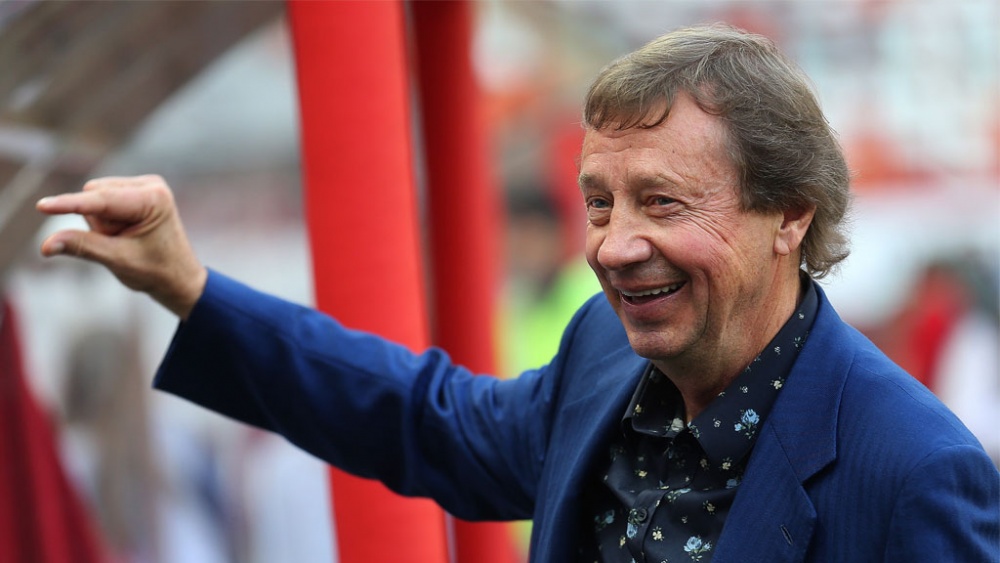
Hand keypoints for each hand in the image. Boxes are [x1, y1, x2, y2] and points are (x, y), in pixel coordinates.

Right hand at [36, 175, 206, 319]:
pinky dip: (105, 221)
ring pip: (93, 200)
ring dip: (101, 224)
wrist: (178, 277)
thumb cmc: (156, 271)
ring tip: (126, 240)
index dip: (70, 205)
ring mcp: (141, 186)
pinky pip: (98, 202)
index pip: (102, 201)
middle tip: (122, 243)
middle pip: (94, 197)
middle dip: (98, 224)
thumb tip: (45, 245)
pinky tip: (125, 233)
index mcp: (154, 199)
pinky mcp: (132, 192)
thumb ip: (83, 247)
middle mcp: (149, 185)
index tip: (41, 206)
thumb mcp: (118, 260)